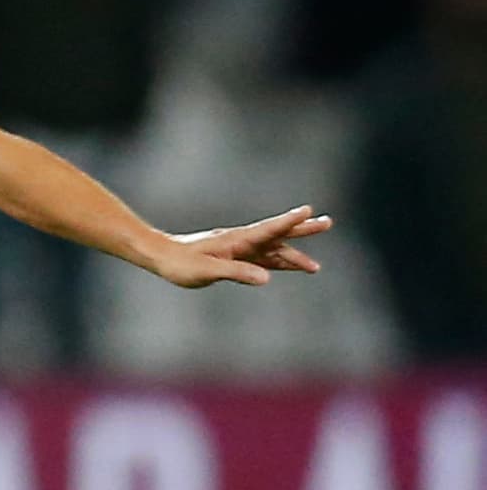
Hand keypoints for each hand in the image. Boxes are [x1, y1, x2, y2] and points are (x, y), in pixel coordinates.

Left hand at [149, 205, 332, 287]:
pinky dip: (277, 262)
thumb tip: (266, 278)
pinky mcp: (234, 257)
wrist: (161, 256)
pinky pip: (261, 259)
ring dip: (294, 254)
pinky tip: (288, 267)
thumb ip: (237, 272)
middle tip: (328, 222)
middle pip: (278, 235)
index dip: (289, 221)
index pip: (269, 229)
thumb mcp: (207, 271)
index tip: (309, 210)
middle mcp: (242, 241)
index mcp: (237, 240)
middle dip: (302, 230)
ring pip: (272, 250)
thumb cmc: (180, 264)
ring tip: (316, 266)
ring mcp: (239, 249)